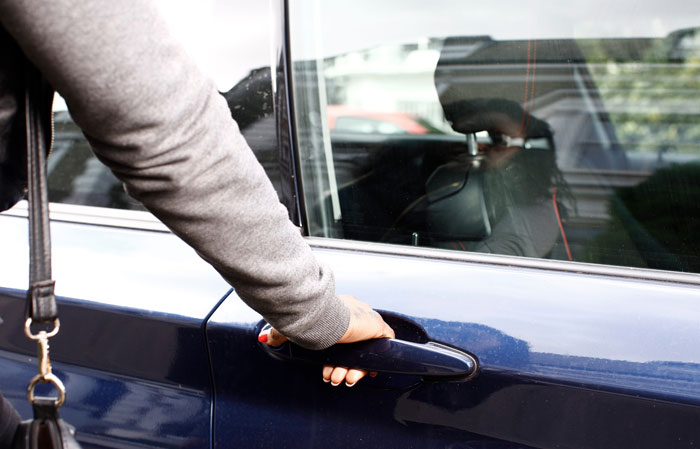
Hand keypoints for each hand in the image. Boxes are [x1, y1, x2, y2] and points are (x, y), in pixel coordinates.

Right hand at [258, 294, 394, 386]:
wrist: (324, 317)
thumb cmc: (307, 318)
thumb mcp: (291, 329)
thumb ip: (278, 334)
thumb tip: (264, 338)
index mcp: (336, 311)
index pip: (340, 338)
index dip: (333, 358)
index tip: (326, 370)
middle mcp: (353, 314)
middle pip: (352, 348)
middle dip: (342, 368)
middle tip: (333, 377)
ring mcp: (367, 321)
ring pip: (365, 352)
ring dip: (354, 369)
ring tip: (344, 379)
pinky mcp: (377, 328)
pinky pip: (384, 347)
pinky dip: (374, 361)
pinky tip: (365, 371)